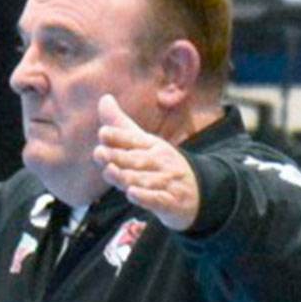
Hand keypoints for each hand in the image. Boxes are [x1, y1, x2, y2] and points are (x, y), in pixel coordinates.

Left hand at [93, 94, 199, 228]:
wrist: (200, 191)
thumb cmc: (163, 165)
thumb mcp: (144, 143)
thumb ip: (121, 126)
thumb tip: (104, 98)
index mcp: (152, 145)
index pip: (134, 139)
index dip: (118, 137)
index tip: (103, 133)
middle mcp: (160, 162)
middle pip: (137, 159)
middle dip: (118, 157)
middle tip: (100, 154)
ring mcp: (168, 183)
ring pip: (145, 180)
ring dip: (128, 177)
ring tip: (110, 171)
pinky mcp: (172, 203)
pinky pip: (159, 200)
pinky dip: (146, 198)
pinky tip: (132, 194)